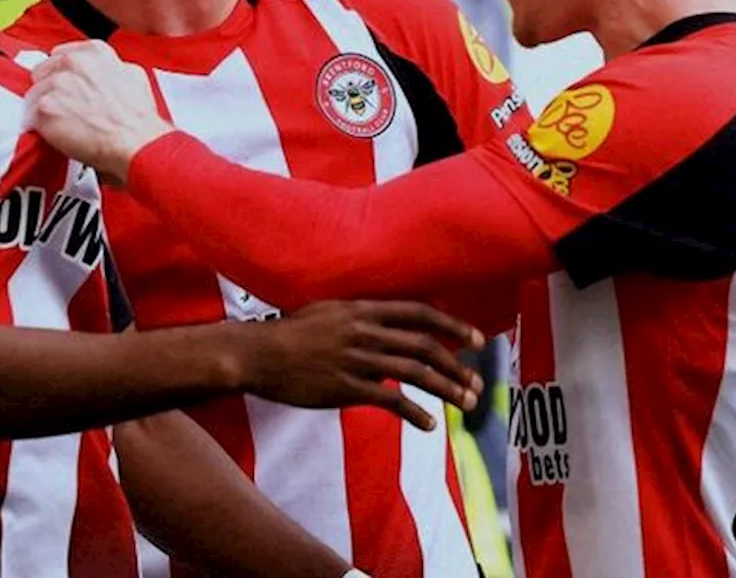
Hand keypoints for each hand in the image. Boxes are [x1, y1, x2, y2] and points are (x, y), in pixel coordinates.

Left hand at [25, 41, 173, 180]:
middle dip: (50, 89)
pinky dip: (40, 128)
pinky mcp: (44, 109)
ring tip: (63, 124)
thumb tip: (105, 75)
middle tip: (64, 107)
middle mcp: (72, 63)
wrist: (135, 143)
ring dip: (45, 109)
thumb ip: (112, 70)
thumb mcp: (133, 78)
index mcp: (95, 52)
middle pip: (43, 72)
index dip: (63, 73)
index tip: (65, 83)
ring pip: (34, 95)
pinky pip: (30, 117)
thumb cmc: (138, 120)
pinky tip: (55, 134)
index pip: (63, 54)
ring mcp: (56, 85)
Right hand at [237, 300, 484, 431]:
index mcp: (362, 309)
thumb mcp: (328, 312)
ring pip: (415, 372)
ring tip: (466, 403)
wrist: (258, 354)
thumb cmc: (291, 333)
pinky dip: (415, 413)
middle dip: (457, 365)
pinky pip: (390, 399)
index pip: (419, 312)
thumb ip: (361, 317)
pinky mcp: (345, 387)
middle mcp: (364, 331)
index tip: (477, 340)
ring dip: (447, 389)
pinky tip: (429, 425)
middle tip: (477, 384)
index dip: (452, 325)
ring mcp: (356, 359)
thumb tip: (387, 328)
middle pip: (424, 345)